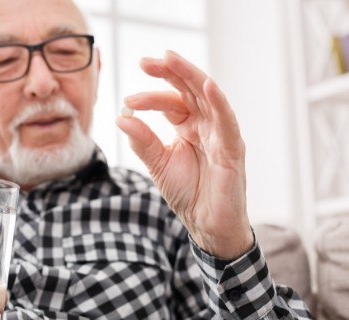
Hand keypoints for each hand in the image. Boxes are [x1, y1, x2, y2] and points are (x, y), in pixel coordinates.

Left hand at [117, 51, 252, 259]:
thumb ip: (143, 141)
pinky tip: (207, 85)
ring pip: (208, 97)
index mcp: (188, 127)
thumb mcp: (158, 164)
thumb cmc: (188, 193)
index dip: (150, 98)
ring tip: (170, 60)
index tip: (127, 102)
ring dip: (190, 76)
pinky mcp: (233, 149)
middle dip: (169, 73)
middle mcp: (206, 125)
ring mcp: (221, 134)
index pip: (171, 102)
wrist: (206, 225)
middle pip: (190, 90)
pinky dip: (219, 103)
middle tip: (146, 62)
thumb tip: (122, 117)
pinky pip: (227, 121)